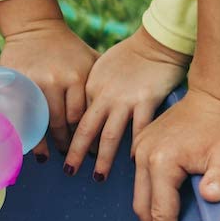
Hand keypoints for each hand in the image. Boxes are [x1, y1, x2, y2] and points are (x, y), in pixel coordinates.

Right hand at [0, 18, 97, 158]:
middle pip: (63, 122)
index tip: (90, 153)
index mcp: (78, 77)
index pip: (83, 116)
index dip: (86, 137)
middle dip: (67, 144)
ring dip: (45, 142)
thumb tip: (128, 104)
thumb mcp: (90, 60)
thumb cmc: (67, 47)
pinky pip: (22, 113)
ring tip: (47, 157)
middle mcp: (57, 81)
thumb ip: (103, 82)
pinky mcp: (17, 83)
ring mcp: (35, 83)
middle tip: (70, 161)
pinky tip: (27, 144)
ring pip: (41, 121)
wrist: (35, 28)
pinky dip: (25, 130)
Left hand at [65, 27, 189, 180]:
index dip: (68, 137)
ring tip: (98, 177)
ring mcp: (124, 100)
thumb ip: (93, 91)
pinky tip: (132, 163)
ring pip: (109, 136)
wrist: (156, 43)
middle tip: (69, 171)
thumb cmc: (128, 56)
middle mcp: (103, 96)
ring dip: (102, 159)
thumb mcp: (100, 70)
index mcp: (89, 88)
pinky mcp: (146, 101)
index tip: (63, 153)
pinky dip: (135, 147)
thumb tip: (85, 113)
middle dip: (75, 153)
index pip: (74, 118)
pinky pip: (139, 130)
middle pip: (85, 130)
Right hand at [132, 88, 219, 220]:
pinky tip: (159, 201)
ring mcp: (138, 148)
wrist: (214, 96)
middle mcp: (143, 156)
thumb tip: (213, 198)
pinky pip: (138, 176)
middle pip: (142, 204)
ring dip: (148, 211)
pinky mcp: (140, 144)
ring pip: (137, 191)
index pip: (160, 209)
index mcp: (161, 162)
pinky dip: (147, 193)